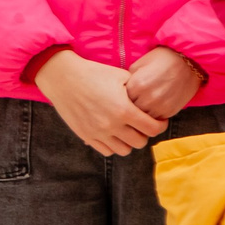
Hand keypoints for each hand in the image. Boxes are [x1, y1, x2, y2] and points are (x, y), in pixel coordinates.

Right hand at [35, 49, 166, 156]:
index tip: (159, 120)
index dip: (160, 125)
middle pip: (140, 143)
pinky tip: (113, 133)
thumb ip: (138, 92)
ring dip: (129, 142)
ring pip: (124, 150)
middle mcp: (111, 125)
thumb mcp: (121, 76)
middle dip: (145, 134)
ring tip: (127, 130)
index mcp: (124, 110)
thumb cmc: (94, 73)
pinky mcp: (86, 136)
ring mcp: (97, 133)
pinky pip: (107, 151)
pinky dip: (113, 145)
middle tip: (142, 124)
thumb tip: (150, 100)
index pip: (152, 129)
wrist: (63, 78)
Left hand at [125, 46, 204, 120]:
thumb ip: (127, 80)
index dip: (120, 98)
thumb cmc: (161, 60)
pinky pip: (155, 120)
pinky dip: (152, 116)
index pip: (120, 100)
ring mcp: (160, 106)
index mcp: (136, 85)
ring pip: (142, 119)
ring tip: (143, 105)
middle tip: (133, 101)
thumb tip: (118, 93)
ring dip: (141, 114)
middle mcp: (148, 98)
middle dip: (130, 108)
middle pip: (130, 111)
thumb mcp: (139, 65)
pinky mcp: (170, 112)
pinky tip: (153, 107)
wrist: (189, 62)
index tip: (123, 95)